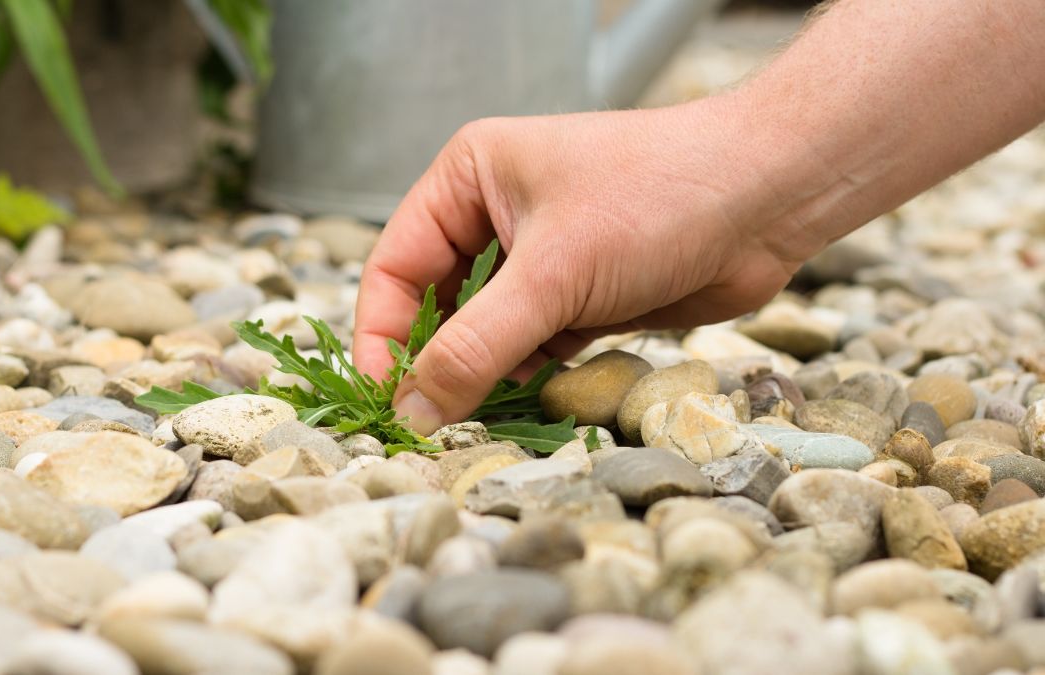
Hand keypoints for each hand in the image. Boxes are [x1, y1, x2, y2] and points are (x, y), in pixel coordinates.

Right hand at [353, 96, 820, 433]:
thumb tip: (414, 411)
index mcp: (467, 180)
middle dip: (434, 363)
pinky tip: (530, 401)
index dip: (383, 336)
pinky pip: (530, 349)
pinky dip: (526, 380)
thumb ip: (477, 347)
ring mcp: (540, 261)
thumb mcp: (554, 274)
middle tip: (431, 425)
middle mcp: (495, 216)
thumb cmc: (658, 198)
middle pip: (435, 307)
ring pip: (484, 334)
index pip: (395, 267)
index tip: (385, 400)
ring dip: (482, 377)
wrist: (770, 198)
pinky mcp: (579, 298)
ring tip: (481, 419)